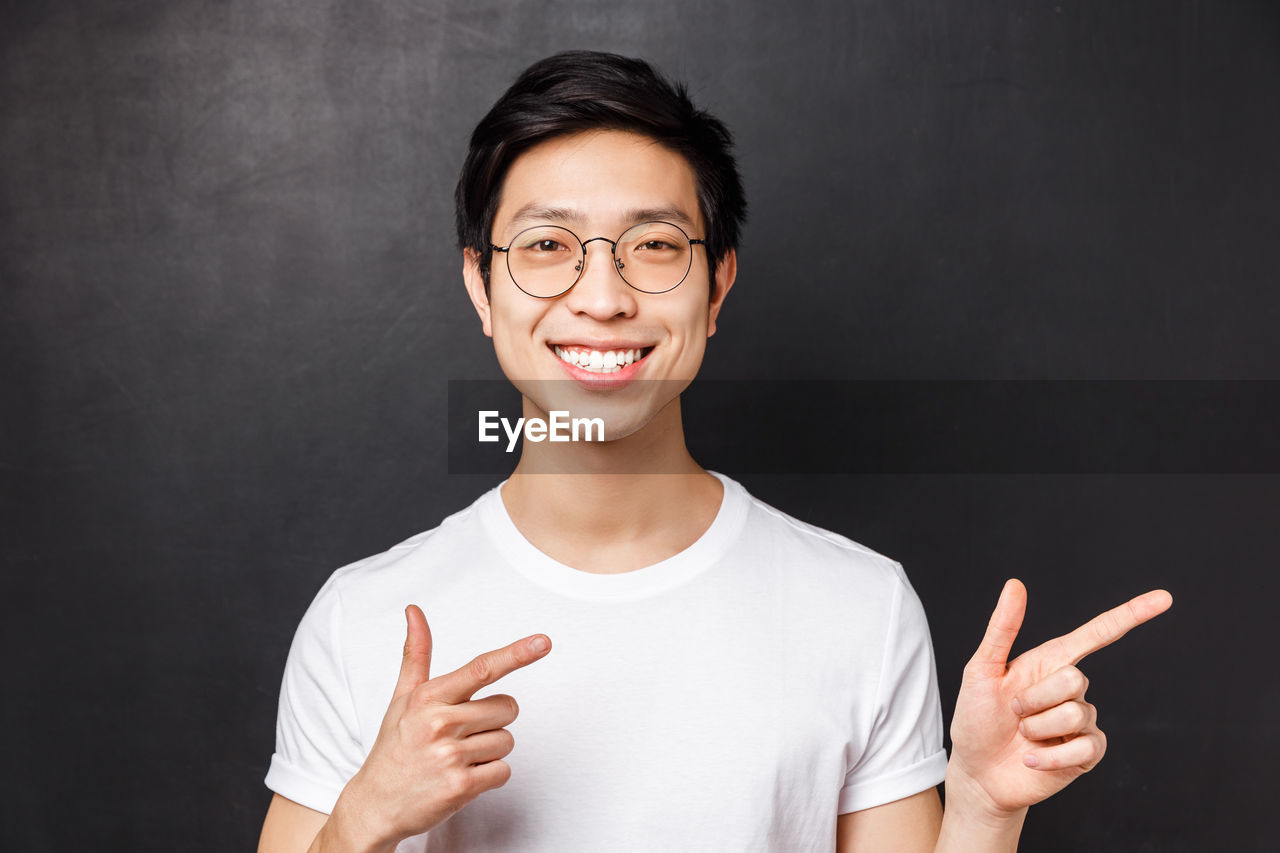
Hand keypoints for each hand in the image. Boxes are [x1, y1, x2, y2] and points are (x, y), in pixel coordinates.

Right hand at [328, 605, 551, 847]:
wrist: (375, 805)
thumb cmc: (394, 747)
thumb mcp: (402, 698)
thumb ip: (416, 654)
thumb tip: (414, 610)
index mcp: (429, 697)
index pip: (481, 669)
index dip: (516, 654)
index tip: (543, 642)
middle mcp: (439, 723)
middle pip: (507, 708)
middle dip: (495, 720)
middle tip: (463, 734)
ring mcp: (449, 756)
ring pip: (507, 741)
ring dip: (490, 751)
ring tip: (457, 758)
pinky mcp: (460, 787)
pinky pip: (503, 771)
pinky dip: (490, 776)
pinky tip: (462, 778)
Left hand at [946, 579, 1171, 819]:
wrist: (978, 772)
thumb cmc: (976, 718)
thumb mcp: (981, 670)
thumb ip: (1001, 629)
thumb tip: (1015, 584)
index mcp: (1049, 662)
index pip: (1097, 635)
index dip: (1131, 615)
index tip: (1164, 598)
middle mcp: (1070, 689)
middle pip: (1076, 678)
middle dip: (1035, 698)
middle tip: (1014, 712)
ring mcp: (1082, 721)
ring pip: (1075, 714)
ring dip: (1037, 728)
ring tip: (1022, 736)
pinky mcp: (1087, 753)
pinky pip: (1083, 747)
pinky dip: (1049, 756)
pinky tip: (1031, 758)